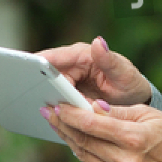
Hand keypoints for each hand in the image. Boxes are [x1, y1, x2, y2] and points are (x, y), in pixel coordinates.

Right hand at [34, 36, 151, 106]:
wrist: (134, 101)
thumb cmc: (130, 83)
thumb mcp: (125, 73)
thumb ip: (110, 61)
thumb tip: (98, 42)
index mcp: (82, 55)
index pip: (55, 58)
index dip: (39, 65)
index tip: (27, 72)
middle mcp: (71, 65)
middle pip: (47, 76)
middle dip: (42, 88)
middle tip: (40, 101)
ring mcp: (68, 79)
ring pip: (49, 90)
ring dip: (48, 100)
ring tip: (48, 113)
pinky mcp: (67, 93)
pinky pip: (55, 100)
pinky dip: (55, 108)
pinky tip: (53, 118)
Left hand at [42, 98, 161, 161]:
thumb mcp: (147, 114)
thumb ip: (117, 111)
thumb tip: (90, 106)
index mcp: (135, 139)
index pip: (93, 125)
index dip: (71, 114)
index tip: (58, 104)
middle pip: (84, 140)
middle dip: (63, 124)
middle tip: (47, 111)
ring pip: (83, 154)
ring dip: (67, 137)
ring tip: (56, 122)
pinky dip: (80, 151)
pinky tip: (74, 138)